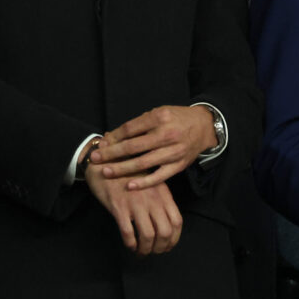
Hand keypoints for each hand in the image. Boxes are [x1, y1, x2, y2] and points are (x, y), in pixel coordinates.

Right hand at [87, 167, 181, 254]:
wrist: (105, 163)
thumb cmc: (128, 175)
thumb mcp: (151, 183)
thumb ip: (160, 200)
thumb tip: (166, 224)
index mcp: (163, 193)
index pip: (177, 221)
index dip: (174, 239)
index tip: (167, 246)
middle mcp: (152, 199)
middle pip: (164, 232)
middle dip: (160, 247)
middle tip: (153, 252)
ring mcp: (136, 203)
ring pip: (148, 236)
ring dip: (145, 249)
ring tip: (141, 251)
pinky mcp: (119, 208)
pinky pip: (128, 233)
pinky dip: (130, 244)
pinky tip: (130, 245)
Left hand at [90, 105, 216, 189]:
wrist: (204, 126)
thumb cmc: (177, 118)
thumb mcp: (159, 112)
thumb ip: (139, 124)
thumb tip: (113, 136)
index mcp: (159, 117)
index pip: (130, 129)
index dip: (113, 137)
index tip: (101, 144)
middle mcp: (166, 134)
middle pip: (133, 146)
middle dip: (111, 153)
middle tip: (95, 158)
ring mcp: (173, 151)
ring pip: (143, 163)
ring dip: (122, 169)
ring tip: (106, 172)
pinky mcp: (179, 165)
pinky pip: (159, 176)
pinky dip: (144, 182)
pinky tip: (129, 185)